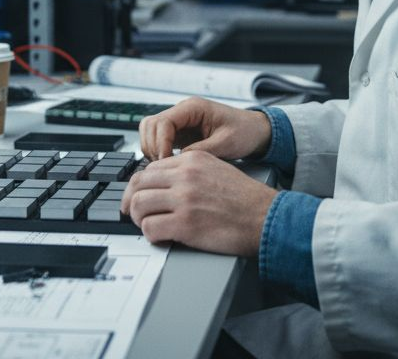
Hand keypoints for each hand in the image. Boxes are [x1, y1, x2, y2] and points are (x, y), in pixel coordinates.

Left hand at [121, 150, 276, 256]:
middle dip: (132, 201)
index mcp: (192, 160)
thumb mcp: (217, 169)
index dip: (140, 185)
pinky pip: (150, 228)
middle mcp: (185, 175)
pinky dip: (151, 235)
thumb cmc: (246, 199)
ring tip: (148, 225)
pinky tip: (161, 237)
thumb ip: (190, 172)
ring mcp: (184, 199)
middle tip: (134, 213)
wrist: (265, 217)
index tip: (139, 196)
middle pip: (138, 184)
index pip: (150, 168)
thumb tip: (165, 184)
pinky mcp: (185, 223)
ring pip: (139, 205)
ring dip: (139, 219)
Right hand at [138, 96, 271, 160]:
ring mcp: (180, 122)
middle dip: (153, 146)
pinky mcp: (180, 133)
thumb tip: (177, 161)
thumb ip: (201, 151)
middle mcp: (183, 111)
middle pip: (150, 124)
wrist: (255, 132)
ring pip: (151, 131)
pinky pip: (159, 140)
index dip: (160, 143)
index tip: (166, 162)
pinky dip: (159, 152)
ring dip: (153, 149)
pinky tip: (169, 165)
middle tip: (163, 166)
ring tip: (166, 167)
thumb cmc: (245, 132)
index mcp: (193, 107)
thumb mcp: (226, 143)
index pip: (163, 122)